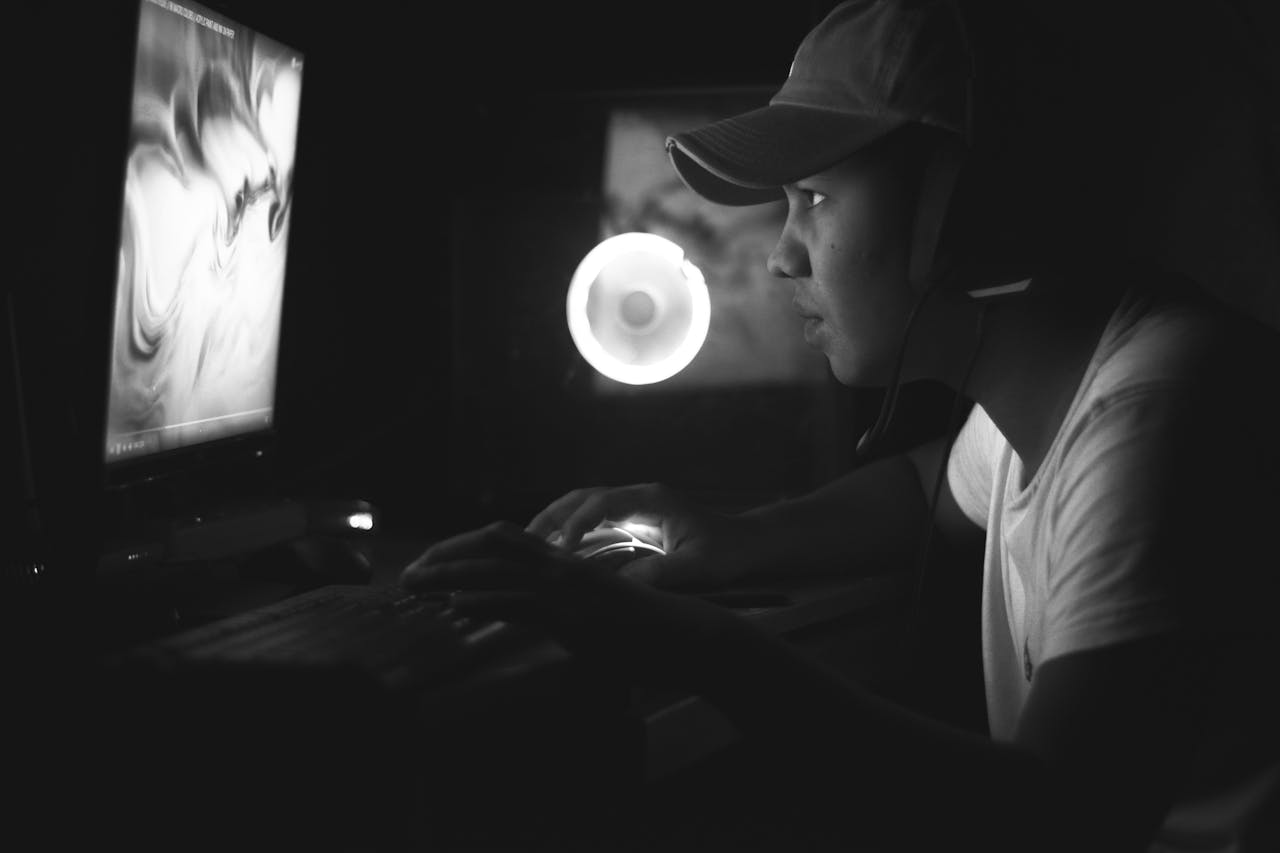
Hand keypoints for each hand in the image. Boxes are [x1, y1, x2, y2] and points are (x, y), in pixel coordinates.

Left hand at [399, 521, 742, 688]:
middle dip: (448, 555)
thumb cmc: (647, 630)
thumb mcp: (595, 616)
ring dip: (451, 577)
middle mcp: (563, 568)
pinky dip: (484, 602)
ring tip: (416, 584)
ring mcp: (567, 589)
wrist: (686, 635)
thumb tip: (535, 623)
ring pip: (498, 571)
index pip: (507, 541)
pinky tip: (456, 606)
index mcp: (566, 565)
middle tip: (410, 571)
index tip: (435, 561)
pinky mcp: (573, 614)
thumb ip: (563, 613)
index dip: (466, 546)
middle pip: (493, 545)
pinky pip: (521, 603)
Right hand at [525, 483, 762, 588]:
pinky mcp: (631, 521)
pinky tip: (553, 556)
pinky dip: (570, 535)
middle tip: (523, 542)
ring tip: (527, 548)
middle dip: (551, 518)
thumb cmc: (726, 553)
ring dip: (555, 524)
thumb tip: (621, 585)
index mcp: (652, 499)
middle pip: (583, 497)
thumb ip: (661, 573)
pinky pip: (593, 523)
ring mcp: (633, 507)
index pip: (602, 504)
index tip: (560, 549)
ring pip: (583, 507)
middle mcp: (637, 497)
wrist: (746, 544)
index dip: (577, 524)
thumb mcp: (697, 567)